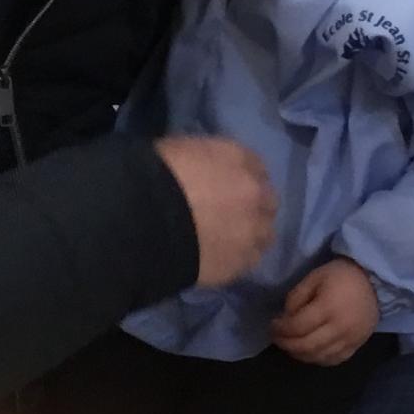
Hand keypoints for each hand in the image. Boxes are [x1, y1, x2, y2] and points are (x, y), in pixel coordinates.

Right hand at [155, 137, 275, 287]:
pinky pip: (249, 260)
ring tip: (228, 241)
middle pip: (268, 201)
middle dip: (254, 207)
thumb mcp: (182, 151)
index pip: (256, 167)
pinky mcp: (242, 262)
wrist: (146, 220)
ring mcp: (253, 229)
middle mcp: (255, 192)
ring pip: (265, 234)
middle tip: (230, 216)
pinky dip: (238, 259)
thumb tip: (205, 174)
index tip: (229, 188)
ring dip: (252, 235)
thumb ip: (207, 162)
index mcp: (239, 159)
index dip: (242, 179)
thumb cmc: (156, 175)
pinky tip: (220, 258)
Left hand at [270, 258, 378, 364]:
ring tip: (290, 345)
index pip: (297, 327)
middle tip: (277, 338)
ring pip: (318, 356)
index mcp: (328, 307)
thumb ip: (296, 297)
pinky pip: (334, 360)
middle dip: (286, 344)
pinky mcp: (357, 346)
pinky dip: (318, 359)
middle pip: (306, 346)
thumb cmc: (341, 276)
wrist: (374, 282)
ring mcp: (350, 340)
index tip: (272, 325)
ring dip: (299, 354)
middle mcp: (339, 328)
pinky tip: (309, 352)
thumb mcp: (314, 277)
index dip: (281, 329)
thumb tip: (285, 319)